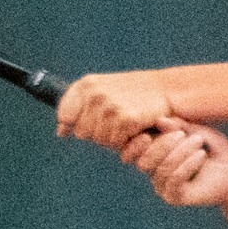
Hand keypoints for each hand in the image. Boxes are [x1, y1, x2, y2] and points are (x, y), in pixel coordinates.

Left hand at [56, 70, 174, 149]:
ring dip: (113, 138)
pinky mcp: (124, 119)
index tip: (92, 120)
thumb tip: (60, 132)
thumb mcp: (102, 93)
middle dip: (97, 132)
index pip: (65, 115)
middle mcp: (95, 94)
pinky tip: (135, 127)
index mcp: (86, 84)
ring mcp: (109, 107)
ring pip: (98, 140)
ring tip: (127, 122)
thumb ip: (79, 109)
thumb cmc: (134, 94)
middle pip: (81, 132)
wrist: (167, 90)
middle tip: (117, 120)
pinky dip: (125, 141)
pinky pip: (114, 144)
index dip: (75, 123)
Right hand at [120, 120, 227, 207]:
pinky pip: (174, 181)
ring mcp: (163, 186)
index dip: (135, 145)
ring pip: (162, 169)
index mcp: (154, 155)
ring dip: (180, 153)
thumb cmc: (214, 149)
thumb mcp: (197, 132)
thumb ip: (178, 127)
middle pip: (145, 161)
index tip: (147, 134)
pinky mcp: (175, 197)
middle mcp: (154, 172)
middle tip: (185, 134)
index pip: (134, 152)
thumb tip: (158, 119)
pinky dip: (187, 165)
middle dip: (163, 145)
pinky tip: (201, 155)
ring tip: (199, 143)